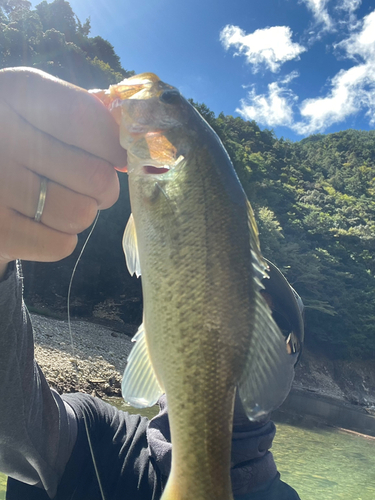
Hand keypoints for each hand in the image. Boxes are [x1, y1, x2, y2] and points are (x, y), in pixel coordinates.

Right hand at [0, 67, 126, 277]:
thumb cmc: (21, 144)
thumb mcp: (40, 110)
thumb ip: (85, 115)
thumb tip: (138, 139)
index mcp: (18, 93)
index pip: (86, 119)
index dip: (114, 145)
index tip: (120, 158)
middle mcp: (2, 135)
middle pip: (95, 176)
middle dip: (104, 188)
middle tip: (91, 186)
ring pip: (81, 213)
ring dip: (82, 212)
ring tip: (61, 201)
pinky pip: (61, 245)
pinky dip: (60, 239)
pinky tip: (41, 223)